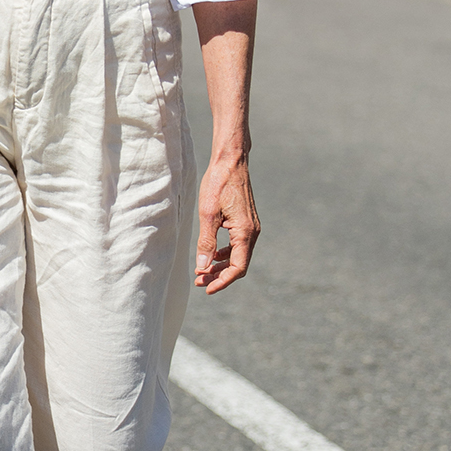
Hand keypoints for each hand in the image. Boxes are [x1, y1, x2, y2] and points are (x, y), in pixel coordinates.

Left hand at [195, 153, 259, 293]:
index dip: (222, 281)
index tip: (207, 289)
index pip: (237, 268)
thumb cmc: (218, 183)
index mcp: (244, 232)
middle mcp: (252, 231)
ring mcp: (251, 226)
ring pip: (238, 255)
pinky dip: (225, 253)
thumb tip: (203, 266)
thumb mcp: (208, 214)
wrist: (231, 161)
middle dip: (219, 276)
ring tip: (202, 271)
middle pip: (238, 264)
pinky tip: (212, 254)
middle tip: (199, 281)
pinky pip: (238, 245)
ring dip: (221, 266)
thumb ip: (206, 242)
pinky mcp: (246, 221)